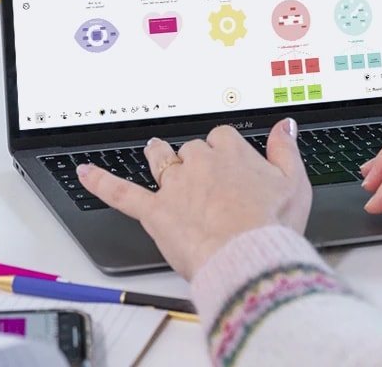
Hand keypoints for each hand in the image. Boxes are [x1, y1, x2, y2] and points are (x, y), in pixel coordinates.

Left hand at [77, 118, 310, 278]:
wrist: (246, 255)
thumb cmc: (271, 225)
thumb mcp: (295, 183)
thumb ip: (285, 149)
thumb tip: (283, 126)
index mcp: (232, 152)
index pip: (222, 138)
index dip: (225, 151)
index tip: (230, 163)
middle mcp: (200, 163)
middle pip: (192, 150)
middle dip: (195, 161)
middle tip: (204, 179)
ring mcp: (174, 186)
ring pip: (160, 161)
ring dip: (157, 156)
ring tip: (154, 153)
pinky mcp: (155, 212)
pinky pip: (122, 193)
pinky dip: (101, 182)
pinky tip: (86, 173)